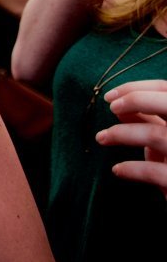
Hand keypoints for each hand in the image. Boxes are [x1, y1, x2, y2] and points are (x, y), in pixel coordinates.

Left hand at [99, 79, 166, 196]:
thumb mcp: (163, 139)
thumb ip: (146, 121)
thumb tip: (117, 106)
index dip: (137, 88)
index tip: (110, 96)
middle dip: (137, 99)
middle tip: (111, 106)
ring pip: (156, 135)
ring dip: (123, 133)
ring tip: (101, 137)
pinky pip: (154, 172)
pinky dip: (132, 169)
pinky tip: (118, 169)